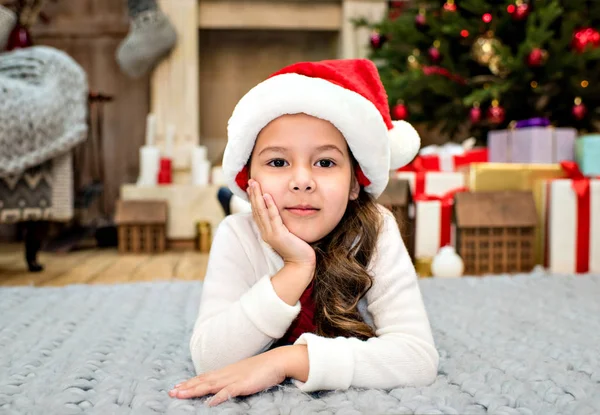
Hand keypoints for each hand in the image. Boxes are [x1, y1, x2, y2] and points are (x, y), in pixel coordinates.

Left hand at [169, 349, 285, 405]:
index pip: (204, 377)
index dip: (190, 382)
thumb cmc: (262, 368)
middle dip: (186, 387)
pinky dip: (217, 398)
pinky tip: (209, 403)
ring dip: (194, 390)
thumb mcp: (243, 373)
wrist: (277, 361)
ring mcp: (234, 379)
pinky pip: (228, 392)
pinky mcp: (243, 385)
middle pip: (202, 381)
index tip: (177, 387)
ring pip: (209, 386)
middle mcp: (226, 374)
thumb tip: (221, 388)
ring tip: (180, 395)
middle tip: (171, 393)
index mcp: (226, 372)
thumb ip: (231, 380)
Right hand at [247, 179, 315, 266]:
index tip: (251, 187)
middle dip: (253, 194)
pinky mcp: (278, 235)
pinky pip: (273, 217)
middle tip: (250, 181)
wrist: (301, 263)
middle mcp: (265, 232)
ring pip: (261, 211)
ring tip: (254, 184)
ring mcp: (271, 234)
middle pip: (256, 210)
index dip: (253, 199)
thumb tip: (282, 213)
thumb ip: (282, 224)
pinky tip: (267, 196)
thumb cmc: (297, 248)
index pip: (257, 213)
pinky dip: (269, 205)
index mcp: (266, 231)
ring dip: (257, 196)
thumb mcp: (286, 233)